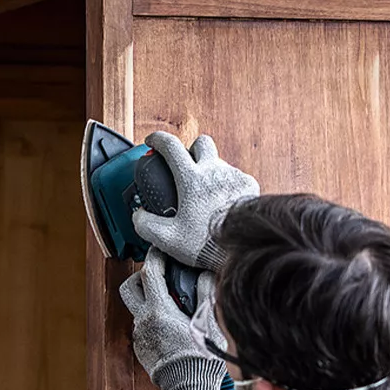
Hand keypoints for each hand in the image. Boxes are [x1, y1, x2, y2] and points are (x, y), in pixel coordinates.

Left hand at [120, 248, 225, 389]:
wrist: (188, 389)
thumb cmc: (201, 358)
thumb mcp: (208, 321)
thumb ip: (205, 293)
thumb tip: (204, 273)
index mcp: (159, 311)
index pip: (149, 273)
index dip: (155, 257)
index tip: (162, 251)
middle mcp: (143, 320)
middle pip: (129, 286)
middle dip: (142, 276)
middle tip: (159, 276)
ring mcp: (139, 335)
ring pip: (136, 308)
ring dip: (149, 299)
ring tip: (171, 302)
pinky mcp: (141, 347)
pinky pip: (142, 326)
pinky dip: (153, 319)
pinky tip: (171, 324)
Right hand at [132, 132, 258, 271]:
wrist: (242, 250)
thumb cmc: (207, 245)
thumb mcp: (167, 238)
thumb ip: (145, 224)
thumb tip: (139, 215)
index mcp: (191, 179)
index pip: (170, 146)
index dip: (158, 140)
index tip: (152, 141)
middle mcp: (213, 171)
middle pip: (201, 143)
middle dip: (191, 149)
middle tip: (185, 165)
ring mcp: (233, 176)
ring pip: (219, 161)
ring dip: (209, 170)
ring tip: (204, 193)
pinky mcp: (249, 185)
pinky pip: (235, 176)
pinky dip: (226, 184)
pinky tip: (222, 202)